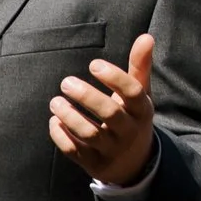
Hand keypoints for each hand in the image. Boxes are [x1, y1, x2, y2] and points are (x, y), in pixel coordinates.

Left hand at [48, 31, 157, 187]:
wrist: (134, 163)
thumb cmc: (132, 118)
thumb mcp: (140, 95)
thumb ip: (140, 66)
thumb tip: (146, 36)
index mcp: (141, 111)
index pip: (132, 93)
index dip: (114, 77)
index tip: (94, 64)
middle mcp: (129, 132)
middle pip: (110, 114)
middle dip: (86, 96)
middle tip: (66, 82)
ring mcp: (112, 150)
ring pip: (90, 134)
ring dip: (69, 116)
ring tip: (55, 101)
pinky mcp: (94, 165)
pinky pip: (75, 151)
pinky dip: (61, 136)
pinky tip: (54, 121)